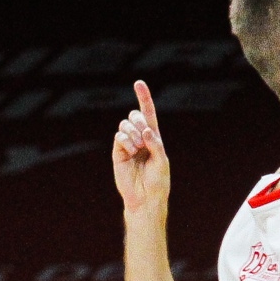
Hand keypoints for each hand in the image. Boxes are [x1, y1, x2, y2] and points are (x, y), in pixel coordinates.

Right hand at [112, 81, 169, 214]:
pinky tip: (131, 151)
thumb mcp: (162, 160)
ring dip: (133, 133)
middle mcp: (139, 138)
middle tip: (145, 137)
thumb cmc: (158, 180)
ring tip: (138, 148)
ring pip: (124, 125)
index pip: (148, 113)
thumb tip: (145, 129)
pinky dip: (126, 141)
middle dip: (139, 121)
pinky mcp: (117, 152)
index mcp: (153, 136)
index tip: (138, 83)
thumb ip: (155, 143)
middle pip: (134, 116)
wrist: (145, 197)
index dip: (143, 98)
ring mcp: (127, 144)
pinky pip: (119, 137)